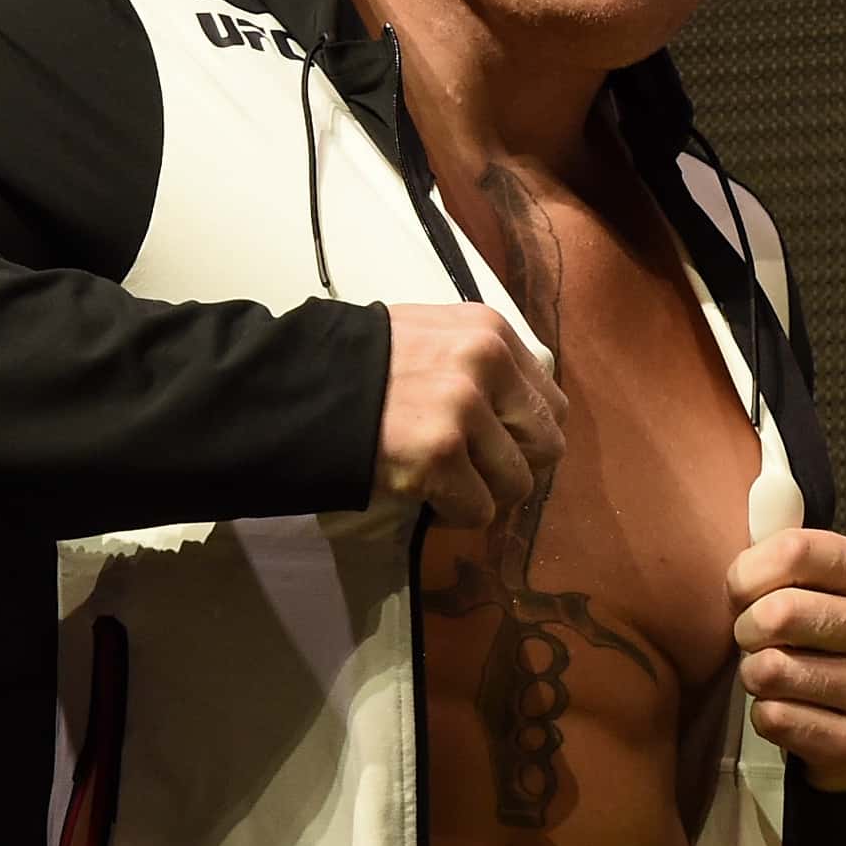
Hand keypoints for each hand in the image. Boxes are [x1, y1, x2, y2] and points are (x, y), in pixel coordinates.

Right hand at [376, 304, 568, 528]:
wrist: (293, 386)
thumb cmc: (358, 365)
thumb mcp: (430, 336)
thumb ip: (478, 363)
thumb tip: (519, 413)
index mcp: (490, 330)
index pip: (551, 401)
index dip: (523, 433)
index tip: (489, 444)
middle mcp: (486, 362)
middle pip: (546, 444)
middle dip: (511, 466)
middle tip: (471, 471)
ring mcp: (464, 408)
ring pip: (516, 483)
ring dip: (482, 494)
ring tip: (443, 483)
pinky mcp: (440, 454)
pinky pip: (479, 510)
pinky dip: (453, 514)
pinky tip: (425, 496)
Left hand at [729, 531, 845, 791]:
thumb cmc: (835, 634)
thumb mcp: (828, 583)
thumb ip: (787, 554)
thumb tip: (742, 536)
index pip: (796, 551)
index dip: (747, 572)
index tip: (742, 590)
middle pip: (778, 614)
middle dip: (745, 628)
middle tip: (754, 637)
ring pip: (771, 671)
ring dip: (753, 674)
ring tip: (772, 673)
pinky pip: (775, 719)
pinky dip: (766, 714)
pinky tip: (789, 708)